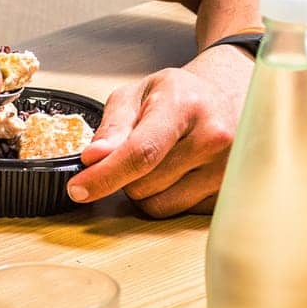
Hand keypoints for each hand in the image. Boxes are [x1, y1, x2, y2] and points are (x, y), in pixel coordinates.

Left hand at [66, 47, 251, 216]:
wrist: (227, 99)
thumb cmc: (179, 95)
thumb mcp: (138, 94)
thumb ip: (112, 126)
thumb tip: (93, 159)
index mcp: (184, 105)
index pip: (141, 153)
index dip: (104, 175)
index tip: (78, 189)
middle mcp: (213, 137)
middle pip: (143, 184)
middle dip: (124, 175)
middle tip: (137, 148)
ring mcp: (227, 169)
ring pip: (159, 205)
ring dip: (145, 190)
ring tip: (160, 159)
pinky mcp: (229, 193)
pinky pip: (179, 213)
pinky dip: (168, 197)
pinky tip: (179, 171)